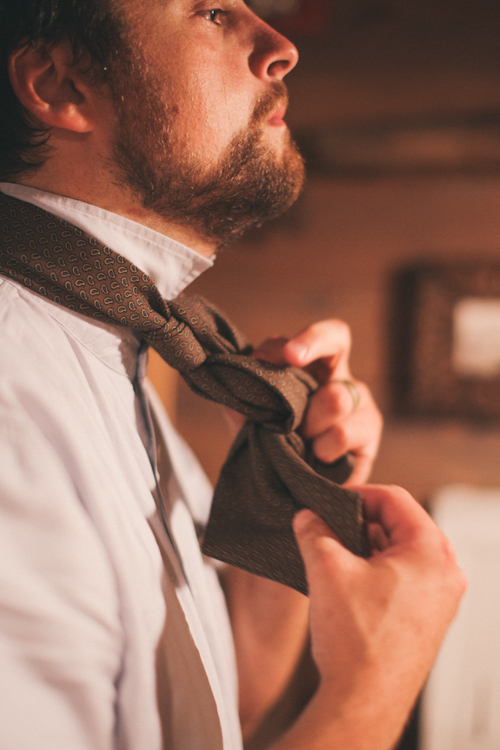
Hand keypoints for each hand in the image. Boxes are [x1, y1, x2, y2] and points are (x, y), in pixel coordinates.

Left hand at [253, 320, 382, 483]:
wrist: (298, 490)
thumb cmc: (277, 449)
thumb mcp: (253, 425)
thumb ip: (242, 405)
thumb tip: (231, 390)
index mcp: (312, 367)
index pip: (317, 334)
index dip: (307, 337)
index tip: (289, 355)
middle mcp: (338, 376)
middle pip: (337, 340)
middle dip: (310, 344)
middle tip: (291, 359)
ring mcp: (359, 403)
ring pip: (336, 396)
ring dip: (308, 422)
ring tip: (300, 442)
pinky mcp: (369, 433)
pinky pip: (342, 433)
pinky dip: (321, 448)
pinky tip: (316, 459)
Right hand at [280, 485, 465, 749]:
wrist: (363, 703)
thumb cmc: (357, 643)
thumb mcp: (327, 569)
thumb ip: (314, 531)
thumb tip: (306, 516)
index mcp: (432, 553)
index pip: (395, 499)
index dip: (358, 495)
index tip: (331, 502)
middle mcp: (445, 574)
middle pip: (400, 524)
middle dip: (360, 523)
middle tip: (329, 528)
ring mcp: (439, 599)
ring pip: (401, 552)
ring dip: (367, 547)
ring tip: (334, 556)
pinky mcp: (428, 618)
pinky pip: (404, 577)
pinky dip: (376, 570)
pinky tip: (347, 581)